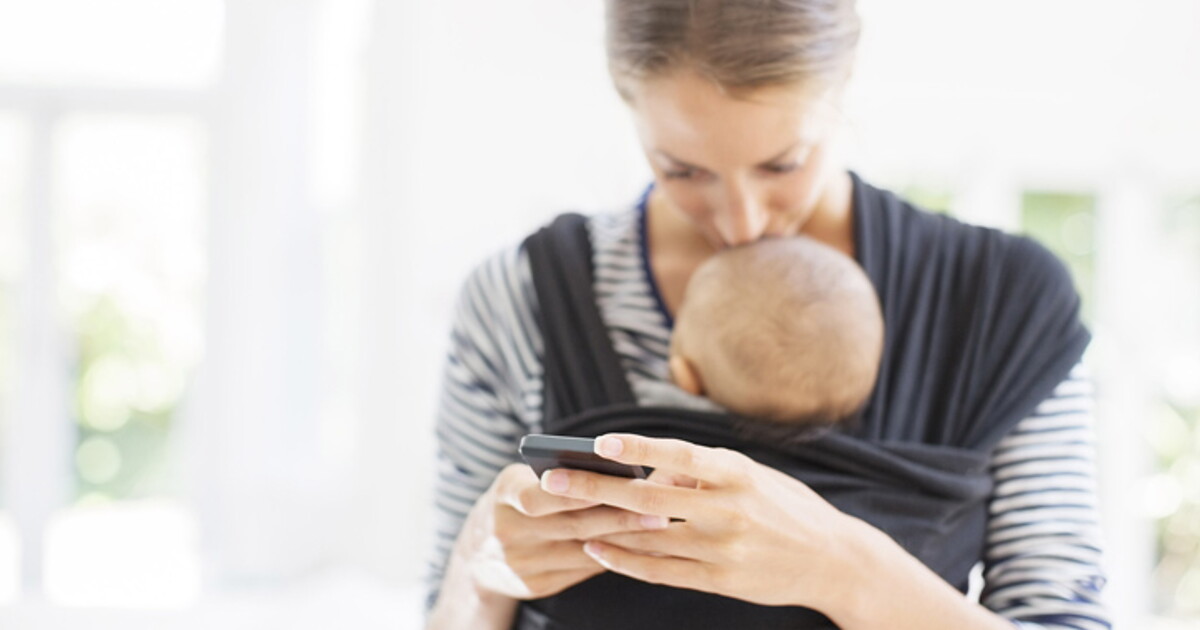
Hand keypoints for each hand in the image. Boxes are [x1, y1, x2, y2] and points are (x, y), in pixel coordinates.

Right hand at [457, 462, 673, 599]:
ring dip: (624, 538)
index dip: (577, 491)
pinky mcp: (536, 586)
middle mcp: (508, 532)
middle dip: (618, 516)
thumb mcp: (519, 481)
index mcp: (503, 496)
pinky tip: (639, 546)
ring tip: (658, 526)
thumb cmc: (513, 502)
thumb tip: (613, 467)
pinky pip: (582, 569)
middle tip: (659, 509)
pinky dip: (611, 555)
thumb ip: (556, 475)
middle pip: (572, 525)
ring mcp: (522, 563)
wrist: (476, 555)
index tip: (618, 483)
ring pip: (583, 549)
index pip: (539, 495)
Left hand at [537, 433, 870, 608]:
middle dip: (595, 487)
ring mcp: (722, 549)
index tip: (599, 442)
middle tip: (554, 479)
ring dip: (601, 526)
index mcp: (736, 473)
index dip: (637, 449)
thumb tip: (650, 472)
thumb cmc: (785, 507)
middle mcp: (728, 509)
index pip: (678, 455)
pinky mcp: (719, 581)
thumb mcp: (752, 475)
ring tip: (565, 515)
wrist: (834, 560)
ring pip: (647, 538)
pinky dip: (625, 561)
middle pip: (647, 498)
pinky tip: (598, 551)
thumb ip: (702, 472)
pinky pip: (660, 571)